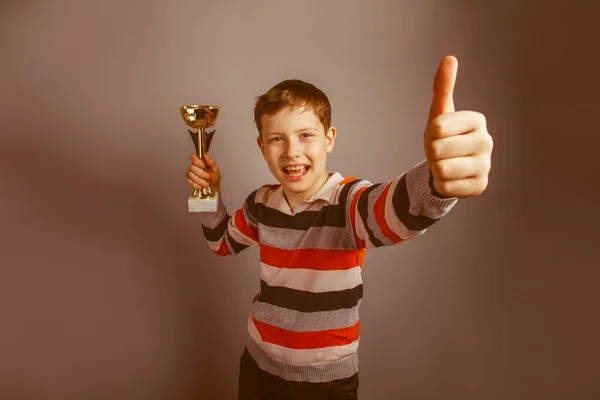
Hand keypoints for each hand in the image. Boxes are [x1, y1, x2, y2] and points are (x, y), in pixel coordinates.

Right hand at [185, 153, 220, 192]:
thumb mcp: (215, 169)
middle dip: (201, 173)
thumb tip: (206, 156)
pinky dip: (195, 184)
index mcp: (200, 160)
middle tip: (208, 177)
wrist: (213, 186)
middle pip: (192, 167)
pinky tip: (200, 186)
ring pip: (191, 174)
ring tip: (206, 184)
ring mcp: (190, 172)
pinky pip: (189, 181)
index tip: (203, 166)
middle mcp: (193, 165)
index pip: (193, 156)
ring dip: (199, 180)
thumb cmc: (214, 176)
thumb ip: (211, 162)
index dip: (196, 161)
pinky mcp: (188, 179)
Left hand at [424, 56, 492, 197]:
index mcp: (477, 120)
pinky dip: (441, 184)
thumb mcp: (439, 113)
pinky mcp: (480, 186)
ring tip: (445, 164)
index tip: (439, 134)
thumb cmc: (443, 137)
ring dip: (436, 169)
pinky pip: (445, 187)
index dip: (431, 134)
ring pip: (442, 169)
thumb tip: (449, 58)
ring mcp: (486, 165)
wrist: (447, 167)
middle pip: (438, 150)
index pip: (437, 127)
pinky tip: (451, 179)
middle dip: (432, 153)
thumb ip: (443, 87)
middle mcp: (486, 141)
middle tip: (441, 152)